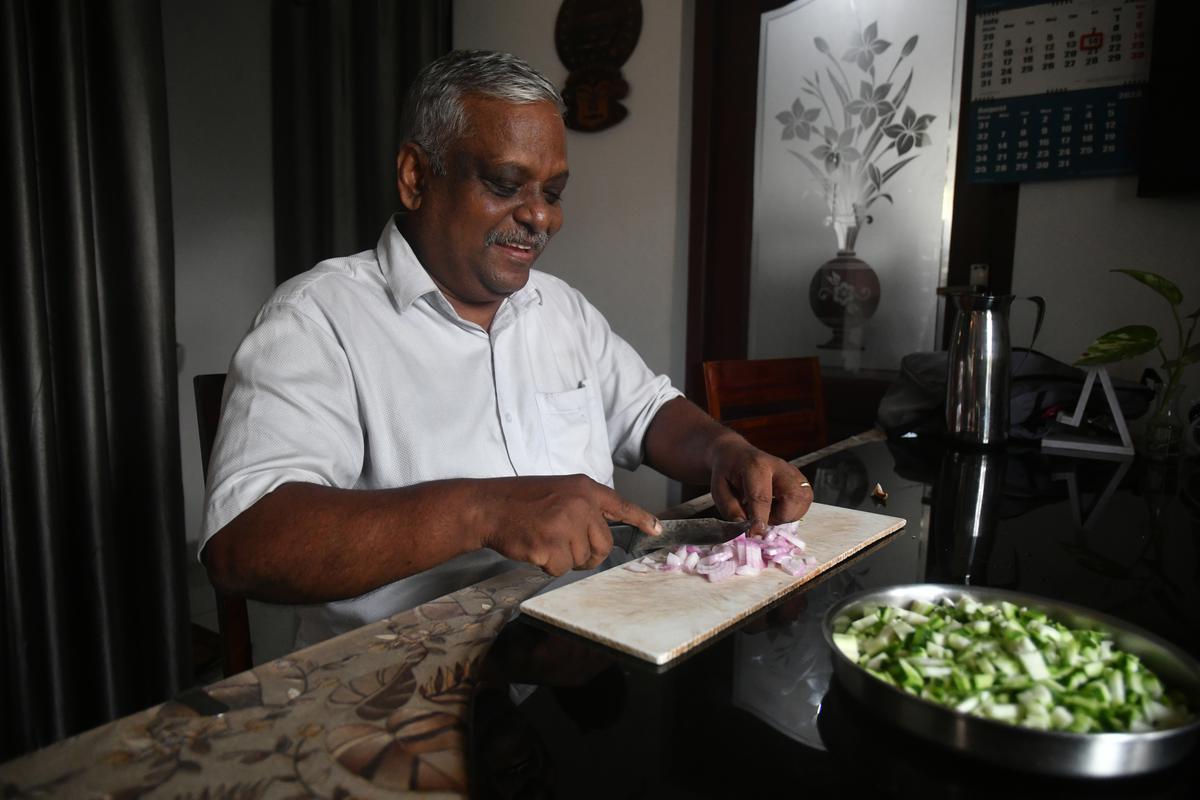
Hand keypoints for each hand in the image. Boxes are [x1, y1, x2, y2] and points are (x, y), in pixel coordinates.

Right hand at [478, 474, 660, 575]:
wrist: (488, 506)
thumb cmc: (521, 500)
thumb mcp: (559, 490)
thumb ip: (583, 506)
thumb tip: (603, 529)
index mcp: (584, 489)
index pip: (620, 505)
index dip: (641, 519)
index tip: (656, 530)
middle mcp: (580, 505)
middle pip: (603, 545)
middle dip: (588, 553)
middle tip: (564, 544)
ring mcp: (565, 525)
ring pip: (582, 560)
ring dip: (563, 558)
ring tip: (544, 539)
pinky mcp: (550, 546)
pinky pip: (561, 569)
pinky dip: (548, 565)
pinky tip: (534, 547)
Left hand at [708, 436, 812, 531]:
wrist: (737, 454)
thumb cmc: (728, 472)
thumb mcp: (719, 489)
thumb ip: (731, 510)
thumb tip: (746, 530)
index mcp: (755, 466)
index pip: (762, 497)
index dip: (760, 519)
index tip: (754, 534)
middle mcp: (779, 466)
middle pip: (793, 496)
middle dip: (781, 516)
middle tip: (765, 519)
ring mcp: (793, 471)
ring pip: (803, 499)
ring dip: (789, 514)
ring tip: (771, 513)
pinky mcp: (800, 479)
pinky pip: (805, 499)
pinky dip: (794, 511)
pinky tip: (779, 508)